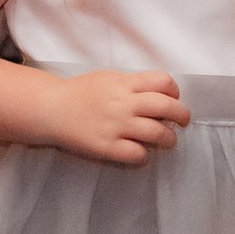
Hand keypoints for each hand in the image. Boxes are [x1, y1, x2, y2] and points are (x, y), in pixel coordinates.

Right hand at [44, 71, 190, 164]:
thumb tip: (159, 93)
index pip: (162, 82)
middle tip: (183, 122)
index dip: (174, 91)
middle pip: (166, 107)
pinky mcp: (107, 147)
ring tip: (168, 141)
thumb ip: (132, 84)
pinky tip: (142, 153)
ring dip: (169, 138)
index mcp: (124, 84)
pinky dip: (145, 155)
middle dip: (182, 115)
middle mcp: (124, 104)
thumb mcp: (108, 78)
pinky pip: (137, 154)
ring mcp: (116, 126)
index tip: (173, 98)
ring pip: (157, 133)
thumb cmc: (81, 92)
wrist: (51, 109)